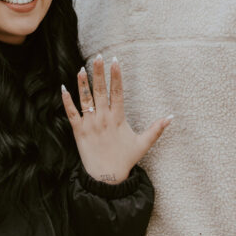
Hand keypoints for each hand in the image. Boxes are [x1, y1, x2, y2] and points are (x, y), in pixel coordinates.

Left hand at [61, 56, 170, 182]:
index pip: (117, 92)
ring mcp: (90, 124)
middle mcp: (103, 118)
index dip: (116, 76)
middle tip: (98, 56)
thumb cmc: (124, 160)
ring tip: (81, 69)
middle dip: (99, 72)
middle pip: (101, 91)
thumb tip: (172, 117)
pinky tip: (63, 88)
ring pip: (85, 100)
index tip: (115, 61)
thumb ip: (157, 129)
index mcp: (118, 118)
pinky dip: (67, 101)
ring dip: (83, 83)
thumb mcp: (143, 144)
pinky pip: (71, 114)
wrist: (106, 178)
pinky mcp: (78, 131)